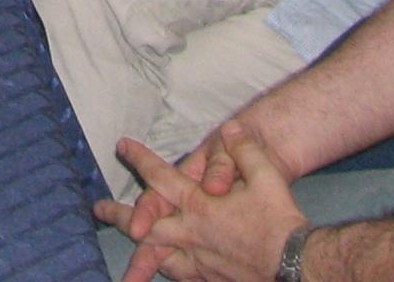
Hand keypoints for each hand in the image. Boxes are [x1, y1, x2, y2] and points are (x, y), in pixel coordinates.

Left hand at [121, 123, 306, 281]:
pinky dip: (170, 270)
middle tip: (99, 208)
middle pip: (144, 224)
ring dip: (140, 249)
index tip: (121, 146)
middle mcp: (191, 234)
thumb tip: (232, 127)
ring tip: (130, 244)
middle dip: (119, 214)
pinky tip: (168, 268)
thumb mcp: (265, 175)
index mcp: (199, 205)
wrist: (295, 265)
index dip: (139, 158)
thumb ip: (244, 150)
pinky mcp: (210, 279)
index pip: (160, 177)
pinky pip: (181, 275)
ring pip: (159, 256)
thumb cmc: (279, 219)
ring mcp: (199, 260)